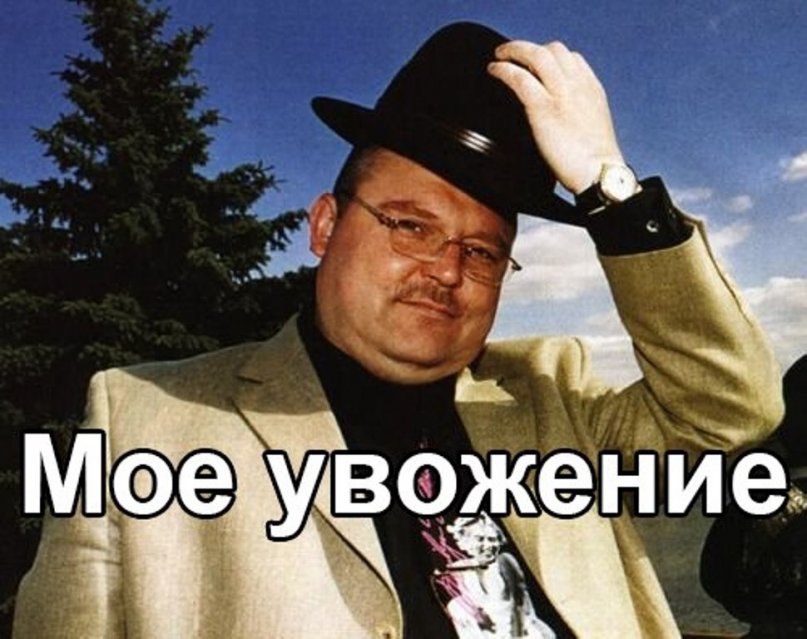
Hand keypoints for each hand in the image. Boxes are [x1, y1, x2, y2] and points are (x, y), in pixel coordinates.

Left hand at [488, 40, 624, 194]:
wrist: (599, 172)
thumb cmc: (594, 162)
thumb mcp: (590, 128)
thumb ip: (576, 115)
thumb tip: (557, 119)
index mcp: (591, 89)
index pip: (572, 58)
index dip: (552, 56)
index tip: (536, 64)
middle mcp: (577, 85)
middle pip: (554, 49)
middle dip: (530, 48)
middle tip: (512, 53)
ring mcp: (560, 93)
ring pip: (535, 55)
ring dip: (513, 51)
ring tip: (499, 56)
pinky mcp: (543, 107)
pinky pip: (519, 78)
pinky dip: (503, 70)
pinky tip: (494, 71)